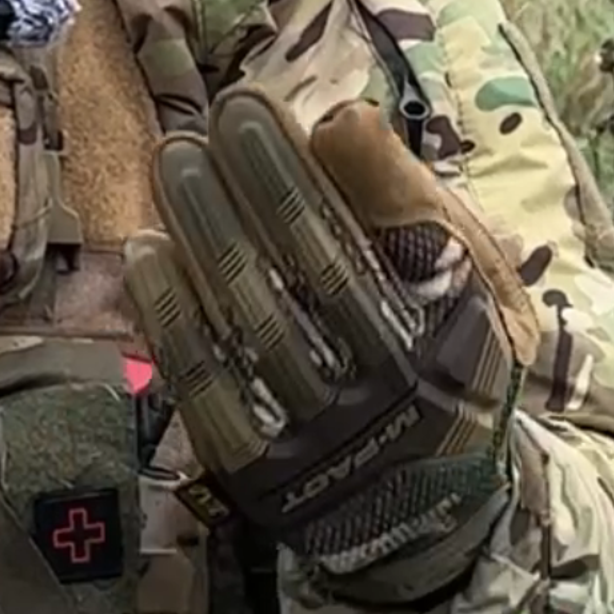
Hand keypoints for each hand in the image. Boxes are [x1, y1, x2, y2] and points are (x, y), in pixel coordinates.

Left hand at [123, 93, 539, 602]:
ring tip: (172, 158)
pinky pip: (215, 392)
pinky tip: (148, 251)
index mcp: (465, 330)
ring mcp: (334, 440)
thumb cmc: (443, 344)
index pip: (403, 239)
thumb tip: (341, 117)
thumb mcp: (464, 272)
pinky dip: (176, 318)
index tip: (259, 106)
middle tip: (215, 116)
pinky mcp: (270, 478)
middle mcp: (405, 392)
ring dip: (212, 234)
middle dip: (265, 185)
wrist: (439, 506)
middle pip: (327, 275)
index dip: (331, 171)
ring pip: (265, 325)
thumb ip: (405, 197)